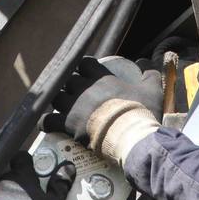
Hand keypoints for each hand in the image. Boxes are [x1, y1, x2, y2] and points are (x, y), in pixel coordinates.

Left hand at [0, 152, 75, 199]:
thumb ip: (60, 184)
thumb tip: (67, 169)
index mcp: (21, 176)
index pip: (21, 157)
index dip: (26, 162)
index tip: (31, 169)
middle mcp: (3, 180)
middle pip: (9, 173)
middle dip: (17, 181)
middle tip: (27, 194)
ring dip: (5, 193)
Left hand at [45, 56, 163, 141]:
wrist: (131, 136)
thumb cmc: (141, 112)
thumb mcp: (152, 89)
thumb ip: (150, 73)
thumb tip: (146, 63)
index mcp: (100, 77)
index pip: (83, 63)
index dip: (83, 66)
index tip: (86, 71)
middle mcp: (83, 89)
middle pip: (67, 81)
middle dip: (70, 85)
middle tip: (76, 93)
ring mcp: (73, 107)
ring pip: (56, 98)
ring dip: (58, 101)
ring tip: (63, 107)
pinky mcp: (67, 125)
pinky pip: (48, 121)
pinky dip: (46, 122)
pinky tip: (47, 124)